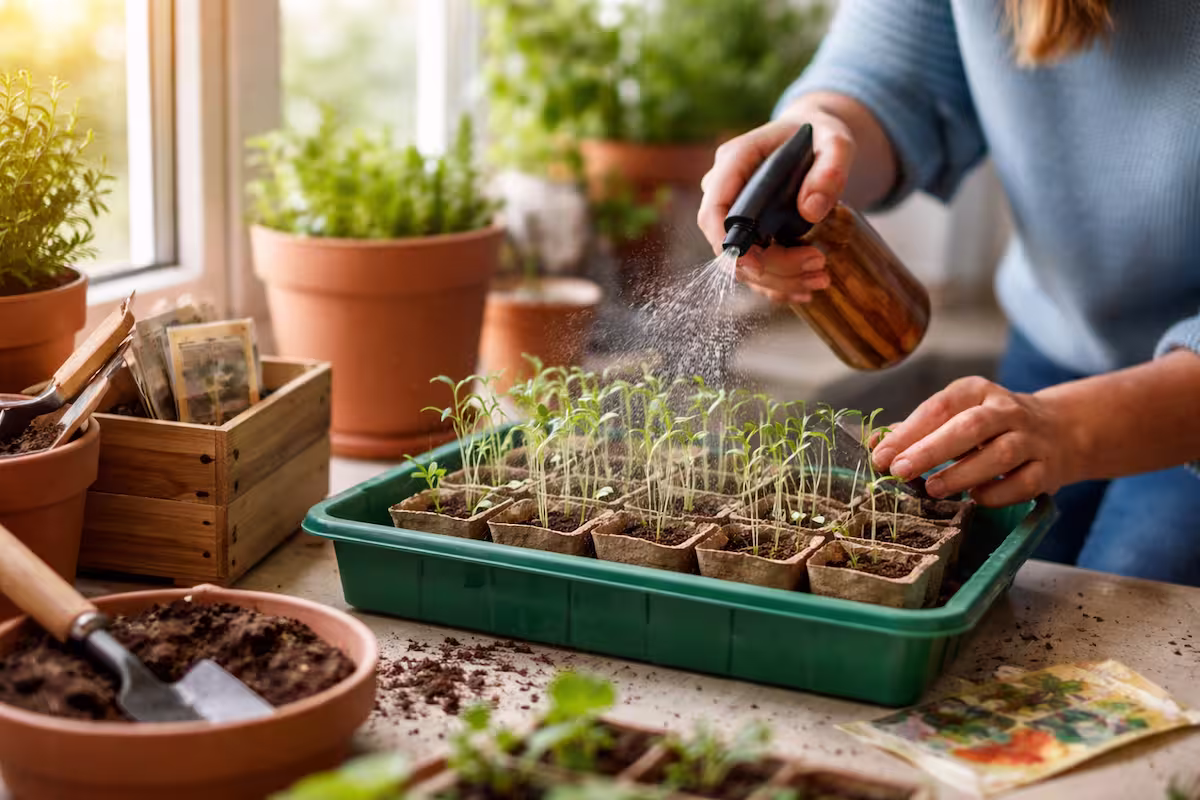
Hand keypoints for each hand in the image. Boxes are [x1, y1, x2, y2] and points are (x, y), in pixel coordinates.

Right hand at [696, 103, 857, 303]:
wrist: (814, 138)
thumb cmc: (821, 135)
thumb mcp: (836, 142)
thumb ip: (830, 169)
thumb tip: (811, 211)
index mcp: (735, 161)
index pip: (714, 210)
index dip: (728, 244)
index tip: (758, 265)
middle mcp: (726, 190)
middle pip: (730, 245)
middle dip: (771, 267)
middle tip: (818, 266)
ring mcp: (734, 214)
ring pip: (742, 263)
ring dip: (778, 281)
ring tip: (821, 279)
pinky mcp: (748, 232)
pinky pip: (753, 267)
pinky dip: (778, 284)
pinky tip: (806, 289)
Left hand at [869, 377, 1084, 506]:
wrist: (1060, 430)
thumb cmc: (991, 426)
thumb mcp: (957, 415)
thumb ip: (917, 429)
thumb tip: (875, 444)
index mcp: (977, 391)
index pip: (940, 407)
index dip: (908, 432)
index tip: (881, 456)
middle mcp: (1007, 410)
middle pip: (970, 427)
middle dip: (931, 450)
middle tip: (900, 471)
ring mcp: (1031, 439)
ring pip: (999, 454)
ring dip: (961, 473)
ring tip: (932, 489)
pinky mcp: (1048, 468)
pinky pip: (1023, 483)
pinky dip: (997, 493)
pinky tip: (975, 498)